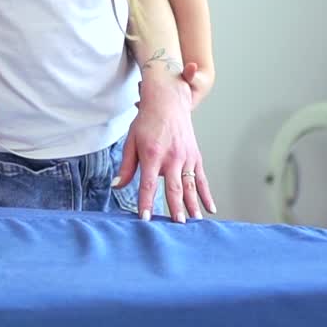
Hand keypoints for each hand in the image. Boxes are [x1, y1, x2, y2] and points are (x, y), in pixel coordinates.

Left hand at [114, 70, 216, 221]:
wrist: (167, 101)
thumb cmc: (147, 121)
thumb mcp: (131, 142)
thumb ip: (126, 166)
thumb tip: (117, 186)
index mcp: (152, 155)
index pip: (148, 185)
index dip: (146, 203)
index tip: (145, 219)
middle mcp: (171, 157)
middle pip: (173, 188)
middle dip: (174, 208)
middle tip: (176, 225)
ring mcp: (186, 157)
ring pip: (190, 186)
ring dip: (192, 205)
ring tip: (192, 222)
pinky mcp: (195, 156)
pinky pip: (202, 178)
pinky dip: (206, 194)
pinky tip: (209, 208)